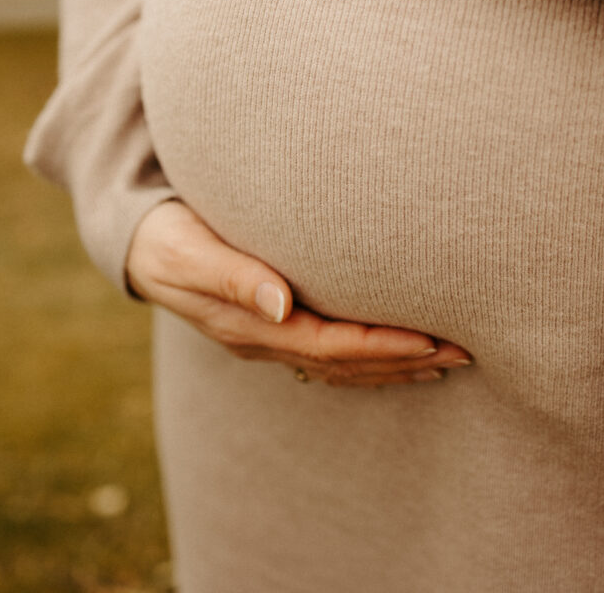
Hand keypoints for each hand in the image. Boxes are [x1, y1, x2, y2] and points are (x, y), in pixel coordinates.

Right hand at [126, 200, 472, 386]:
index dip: (381, 347)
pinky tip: (396, 353)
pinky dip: (367, 358)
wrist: (140, 247)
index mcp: (251, 324)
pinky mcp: (272, 324)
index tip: (430, 341)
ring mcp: (268, 336)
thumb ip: (233, 276)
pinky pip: (328, 354)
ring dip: (394, 365)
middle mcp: (265, 338)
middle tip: (463, 354)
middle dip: (404, 361)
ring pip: (341, 365)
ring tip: (446, 360)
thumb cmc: (167, 238)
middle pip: (345, 364)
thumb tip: (280, 304)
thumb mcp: (191, 251)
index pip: (329, 345)